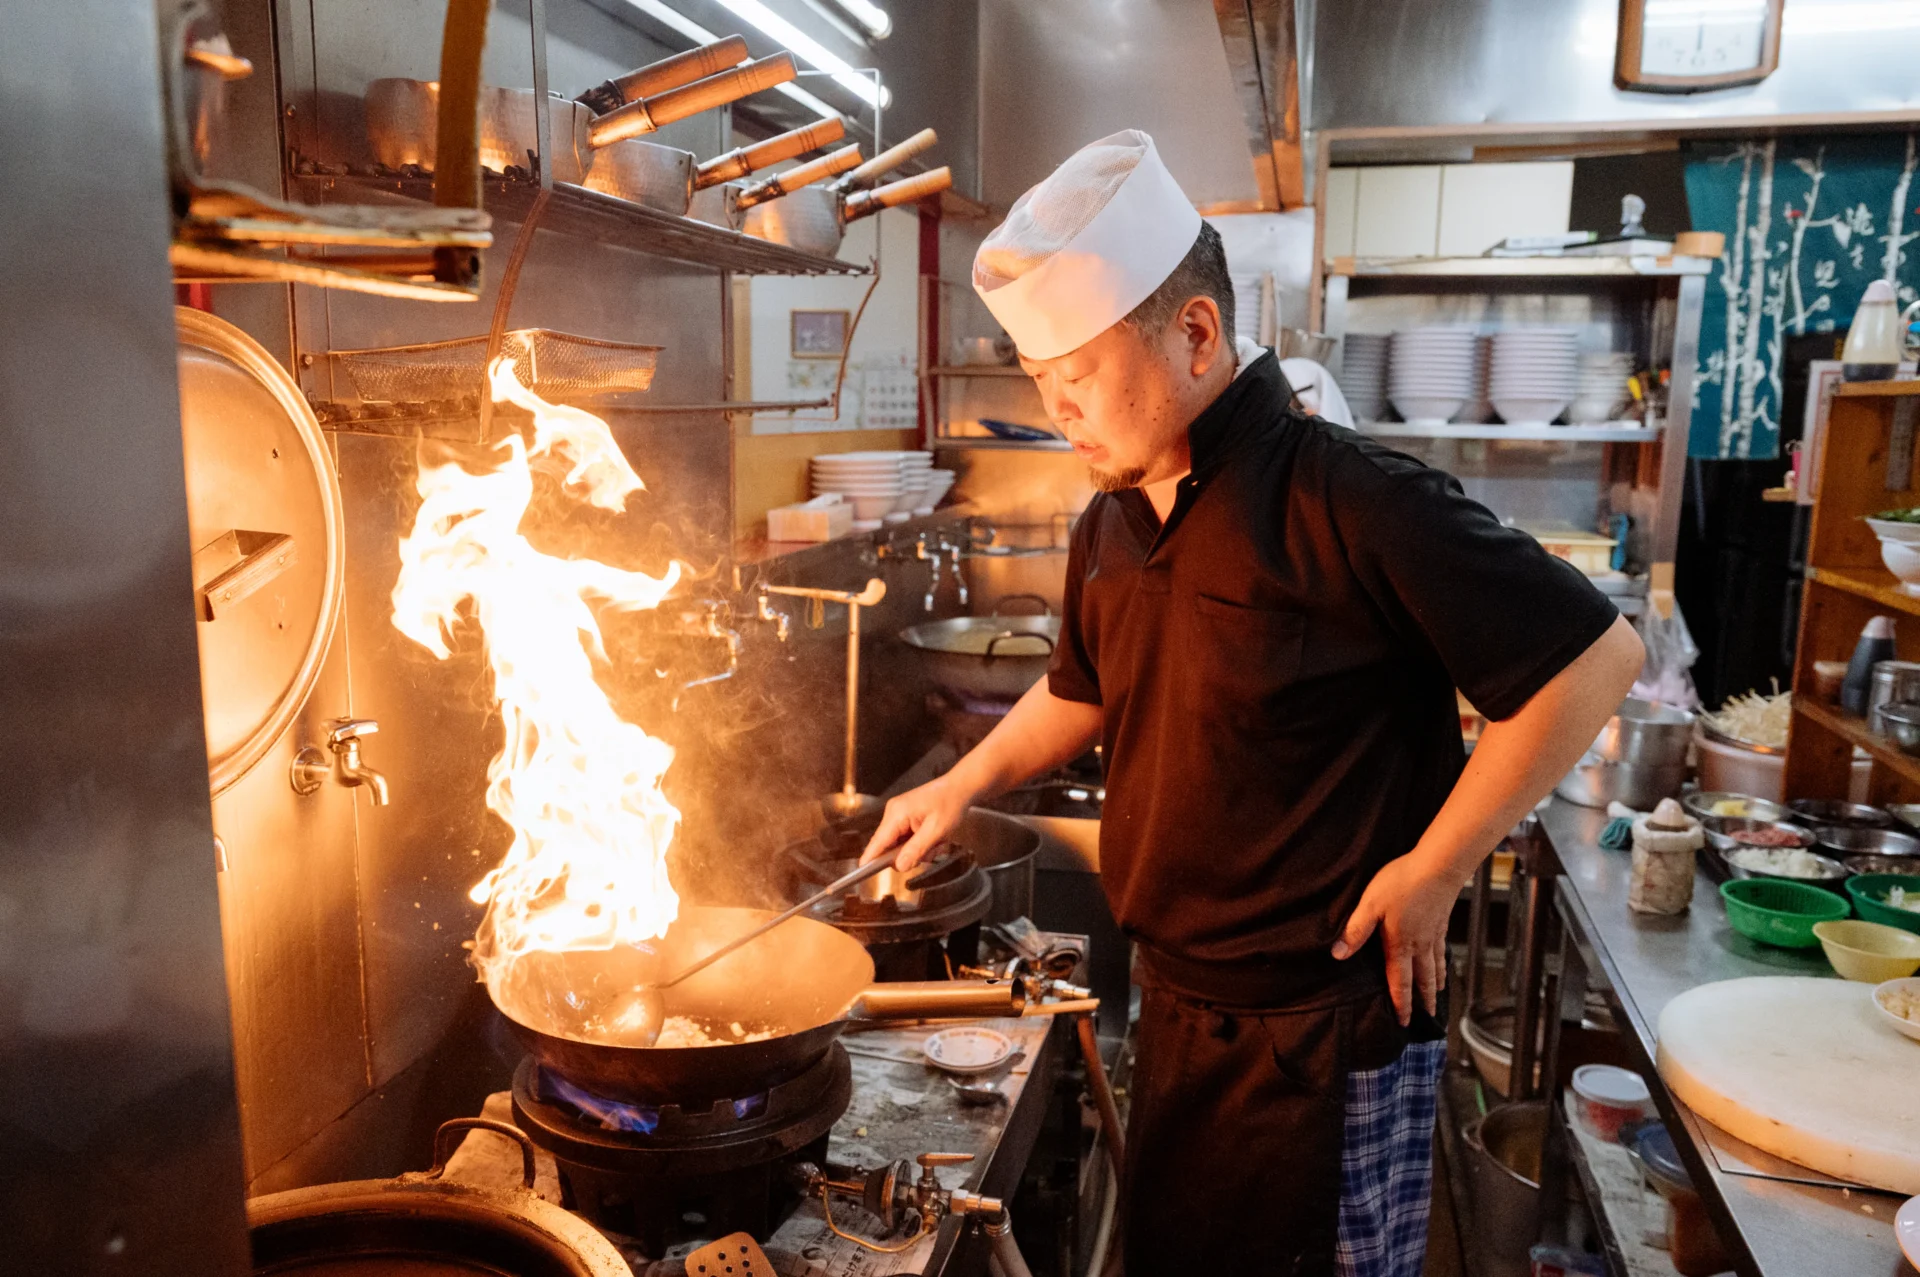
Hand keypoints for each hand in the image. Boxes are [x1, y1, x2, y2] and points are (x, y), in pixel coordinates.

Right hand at [861, 776, 972, 869]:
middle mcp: (893, 813)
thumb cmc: (950, 803)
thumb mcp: (936, 830)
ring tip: (938, 841)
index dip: (871, 858)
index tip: (862, 872)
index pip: (878, 841)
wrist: (960, 787)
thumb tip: (899, 866)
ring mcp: (898, 815)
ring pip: (900, 845)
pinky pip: (906, 839)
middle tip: (932, 850)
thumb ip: (916, 849)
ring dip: (918, 849)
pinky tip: (934, 838)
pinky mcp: (905, 817)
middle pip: (889, 846)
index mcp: (896, 814)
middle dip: (910, 854)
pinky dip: (920, 843)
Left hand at [1331, 853, 1457, 1026]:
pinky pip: (1443, 950)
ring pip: (1435, 966)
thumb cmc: (1402, 883)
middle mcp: (1419, 945)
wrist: (1439, 866)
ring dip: (1435, 984)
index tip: (1403, 1021)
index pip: (1398, 981)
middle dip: (1422, 1000)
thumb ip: (1355, 931)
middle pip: (1421, 979)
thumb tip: (1338, 955)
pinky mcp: (1442, 921)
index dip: (1400, 1003)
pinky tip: (1442, 962)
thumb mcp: (1371, 905)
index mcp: (1399, 944)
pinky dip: (1443, 963)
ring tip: (1437, 996)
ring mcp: (1434, 934)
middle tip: (1427, 1017)